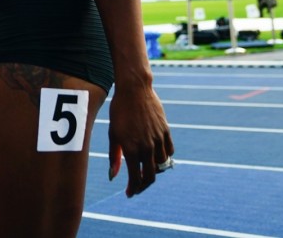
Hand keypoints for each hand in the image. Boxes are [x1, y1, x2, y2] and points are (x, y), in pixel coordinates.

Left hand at [107, 83, 173, 197]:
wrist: (134, 89)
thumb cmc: (119, 111)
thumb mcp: (113, 134)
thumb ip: (114, 156)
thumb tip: (113, 176)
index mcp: (132, 149)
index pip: (135, 178)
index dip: (132, 189)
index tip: (129, 193)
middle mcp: (147, 147)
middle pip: (150, 176)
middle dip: (143, 185)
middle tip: (137, 186)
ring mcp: (158, 139)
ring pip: (162, 165)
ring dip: (154, 170)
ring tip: (146, 169)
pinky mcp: (166, 131)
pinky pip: (169, 151)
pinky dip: (165, 157)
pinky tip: (157, 156)